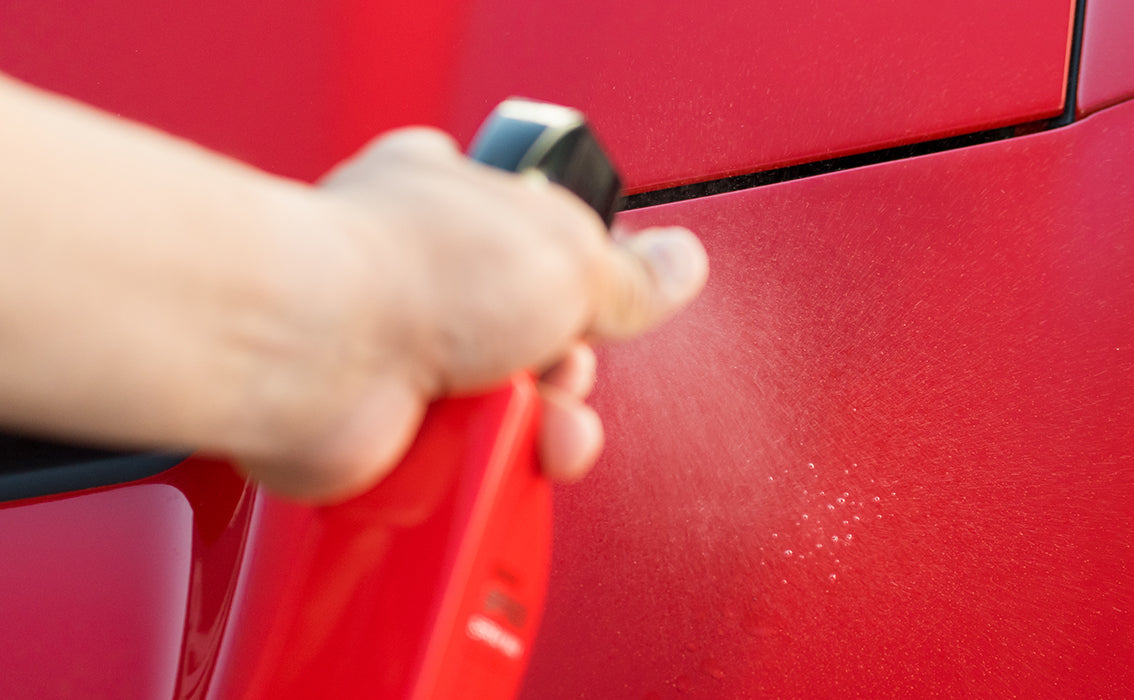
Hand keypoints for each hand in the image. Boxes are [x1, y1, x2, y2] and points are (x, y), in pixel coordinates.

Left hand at [236, 128, 706, 500]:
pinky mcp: (385, 434)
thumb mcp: (568, 255)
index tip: (605, 304)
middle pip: (537, 339)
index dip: (584, 281)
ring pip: (509, 410)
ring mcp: (400, 357)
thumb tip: (682, 263)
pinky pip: (467, 464)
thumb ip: (632, 273)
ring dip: (542, 428)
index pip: (543, 240)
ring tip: (532, 422)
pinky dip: (490, 470)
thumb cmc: (408, 270)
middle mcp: (422, 275)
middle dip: (569, 370)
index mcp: (457, 198)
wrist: (316, 355)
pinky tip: (490, 454)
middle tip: (561, 368)